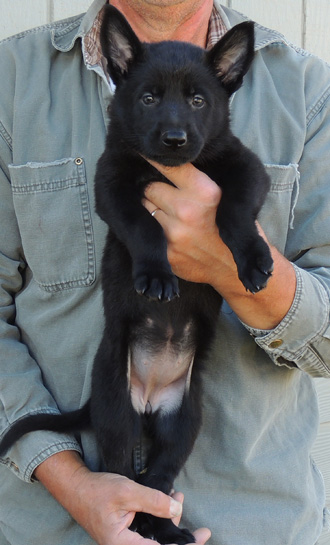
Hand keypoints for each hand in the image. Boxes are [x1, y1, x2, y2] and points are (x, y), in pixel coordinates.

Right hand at [35, 451, 209, 544]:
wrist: (75, 487)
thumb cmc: (97, 491)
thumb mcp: (127, 492)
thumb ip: (153, 501)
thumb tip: (177, 510)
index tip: (200, 538)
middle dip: (181, 538)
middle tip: (204, 532)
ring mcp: (126, 540)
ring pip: (155, 537)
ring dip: (170, 522)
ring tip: (180, 500)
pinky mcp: (127, 531)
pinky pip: (148, 529)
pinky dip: (159, 515)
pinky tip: (169, 500)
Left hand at [143, 161, 234, 287]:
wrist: (231, 267)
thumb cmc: (226, 226)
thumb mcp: (222, 197)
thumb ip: (197, 180)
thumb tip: (170, 161)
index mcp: (205, 192)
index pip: (170, 166)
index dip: (155, 159)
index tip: (144, 151)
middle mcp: (187, 210)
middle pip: (151, 187)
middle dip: (154, 189)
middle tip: (164, 195)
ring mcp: (174, 233)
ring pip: (146, 208)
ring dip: (152, 208)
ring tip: (168, 214)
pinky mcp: (166, 252)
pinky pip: (149, 231)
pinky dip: (153, 229)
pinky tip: (167, 231)